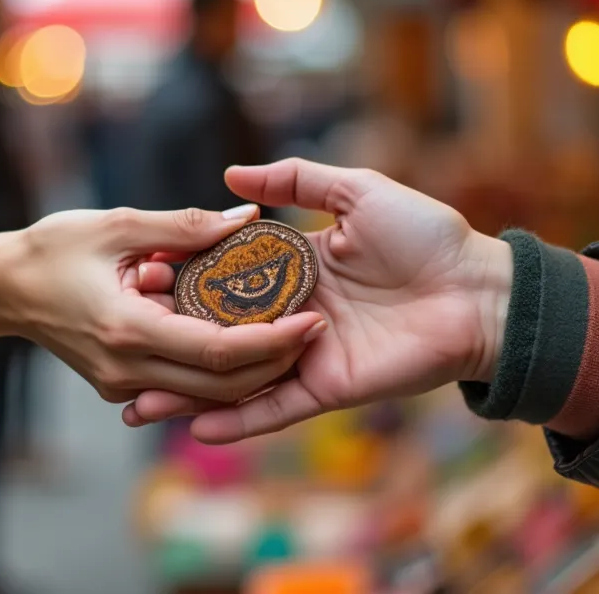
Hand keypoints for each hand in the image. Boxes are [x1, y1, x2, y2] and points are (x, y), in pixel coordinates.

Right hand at [0, 205, 324, 403]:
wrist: (2, 289)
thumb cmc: (54, 248)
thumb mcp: (118, 223)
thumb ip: (185, 225)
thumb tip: (248, 217)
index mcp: (128, 331)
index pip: (217, 351)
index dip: (271, 341)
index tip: (312, 318)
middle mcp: (129, 371)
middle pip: (223, 385)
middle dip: (276, 363)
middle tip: (317, 328)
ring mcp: (125, 386)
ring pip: (208, 395)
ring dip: (255, 373)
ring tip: (296, 336)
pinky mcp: (125, 387)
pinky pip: (186, 389)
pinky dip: (221, 373)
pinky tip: (252, 344)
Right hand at [122, 159, 512, 442]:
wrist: (481, 290)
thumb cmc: (428, 235)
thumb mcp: (358, 191)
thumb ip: (297, 180)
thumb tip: (233, 175)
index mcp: (295, 269)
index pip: (224, 280)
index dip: (181, 285)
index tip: (133, 287)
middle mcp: (291, 315)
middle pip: (219, 335)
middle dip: (171, 349)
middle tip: (117, 356)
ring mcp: (306, 355)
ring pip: (236, 379)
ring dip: (189, 393)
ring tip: (137, 402)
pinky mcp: (327, 388)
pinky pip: (274, 407)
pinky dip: (237, 420)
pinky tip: (194, 424)